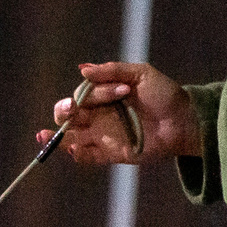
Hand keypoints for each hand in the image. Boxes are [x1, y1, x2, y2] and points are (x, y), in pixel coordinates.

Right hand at [39, 61, 202, 165]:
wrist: (183, 120)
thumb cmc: (164, 94)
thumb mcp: (141, 73)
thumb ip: (112, 71)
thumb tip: (82, 69)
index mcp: (103, 95)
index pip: (83, 94)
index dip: (94, 92)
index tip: (122, 90)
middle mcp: (99, 116)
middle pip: (68, 115)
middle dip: (63, 111)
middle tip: (70, 109)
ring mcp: (103, 136)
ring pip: (71, 137)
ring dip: (56, 137)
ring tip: (43, 135)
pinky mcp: (111, 154)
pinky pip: (88, 157)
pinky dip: (77, 154)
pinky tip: (71, 148)